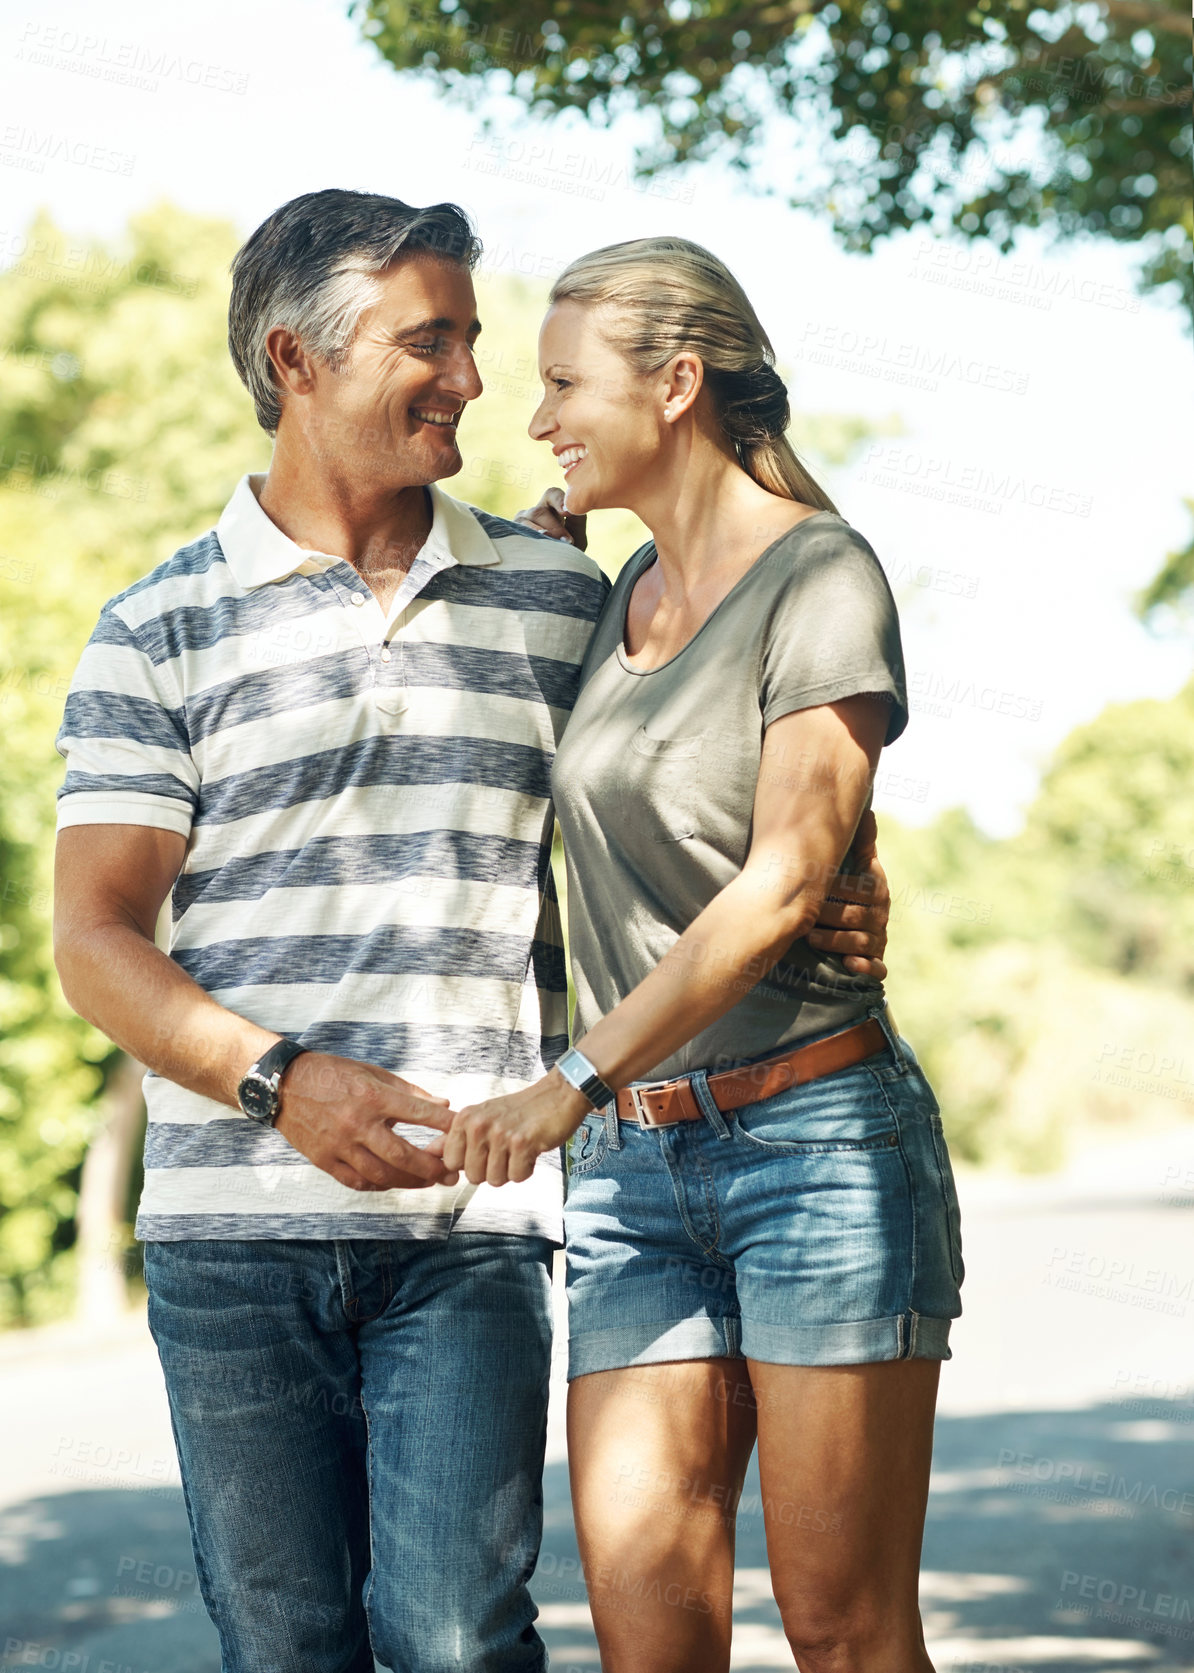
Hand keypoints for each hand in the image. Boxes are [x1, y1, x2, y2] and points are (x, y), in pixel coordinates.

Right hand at [274, 1052, 460, 1192]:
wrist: (284, 1085)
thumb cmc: (333, 1074)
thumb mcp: (372, 1072)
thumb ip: (409, 1092)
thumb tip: (443, 1107)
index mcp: (371, 1096)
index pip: (418, 1113)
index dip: (445, 1126)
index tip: (463, 1134)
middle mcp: (356, 1123)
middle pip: (402, 1155)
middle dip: (432, 1168)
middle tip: (452, 1174)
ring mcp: (338, 1145)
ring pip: (382, 1175)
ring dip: (410, 1182)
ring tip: (428, 1182)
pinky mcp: (324, 1160)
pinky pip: (358, 1181)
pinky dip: (380, 1185)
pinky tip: (395, 1182)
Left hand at [441, 1069, 591, 1185]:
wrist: (557, 1095)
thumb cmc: (519, 1111)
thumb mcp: (482, 1118)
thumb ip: (456, 1138)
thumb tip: (430, 1153)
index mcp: (465, 1118)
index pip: (451, 1163)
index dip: (470, 1164)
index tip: (485, 1152)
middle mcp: (479, 1124)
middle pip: (473, 1177)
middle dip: (492, 1170)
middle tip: (506, 1150)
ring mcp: (500, 1134)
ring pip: (495, 1180)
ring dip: (510, 1170)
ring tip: (518, 1149)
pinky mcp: (523, 1143)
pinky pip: (517, 1177)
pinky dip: (527, 1169)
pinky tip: (531, 1151)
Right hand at [514, 486, 587, 549]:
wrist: (553, 573)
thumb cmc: (566, 551)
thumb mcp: (577, 536)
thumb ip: (577, 521)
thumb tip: (571, 510)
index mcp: (549, 506)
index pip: (552, 494)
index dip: (559, 500)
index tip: (567, 513)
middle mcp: (532, 512)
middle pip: (539, 512)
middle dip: (554, 528)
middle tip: (568, 542)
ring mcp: (518, 524)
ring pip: (525, 524)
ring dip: (540, 536)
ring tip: (552, 548)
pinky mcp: (508, 537)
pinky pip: (515, 536)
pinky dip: (527, 544)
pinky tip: (536, 552)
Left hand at [806, 809, 889, 978]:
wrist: (856, 931)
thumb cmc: (849, 892)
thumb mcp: (859, 866)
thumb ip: (861, 841)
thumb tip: (867, 808)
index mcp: (876, 889)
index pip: (862, 886)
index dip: (839, 887)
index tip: (817, 885)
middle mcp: (880, 915)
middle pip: (856, 915)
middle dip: (830, 915)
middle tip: (803, 915)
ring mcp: (879, 939)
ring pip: (861, 942)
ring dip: (836, 941)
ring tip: (811, 938)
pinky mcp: (875, 963)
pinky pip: (876, 968)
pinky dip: (865, 967)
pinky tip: (849, 965)